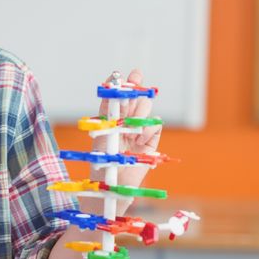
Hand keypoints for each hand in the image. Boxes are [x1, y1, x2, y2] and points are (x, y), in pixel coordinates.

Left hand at [97, 68, 161, 189]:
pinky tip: (140, 139)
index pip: (117, 96)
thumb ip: (111, 108)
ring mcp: (138, 131)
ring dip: (141, 112)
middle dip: (135, 88)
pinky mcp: (150, 141)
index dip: (122, 83)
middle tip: (137, 77)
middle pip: (134, 98)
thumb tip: (117, 86)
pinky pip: (156, 125)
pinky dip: (149, 129)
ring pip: (146, 108)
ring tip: (132, 127)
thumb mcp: (104, 130)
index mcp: (109, 119)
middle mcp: (124, 122)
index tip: (125, 73)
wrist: (114, 184)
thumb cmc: (103, 160)